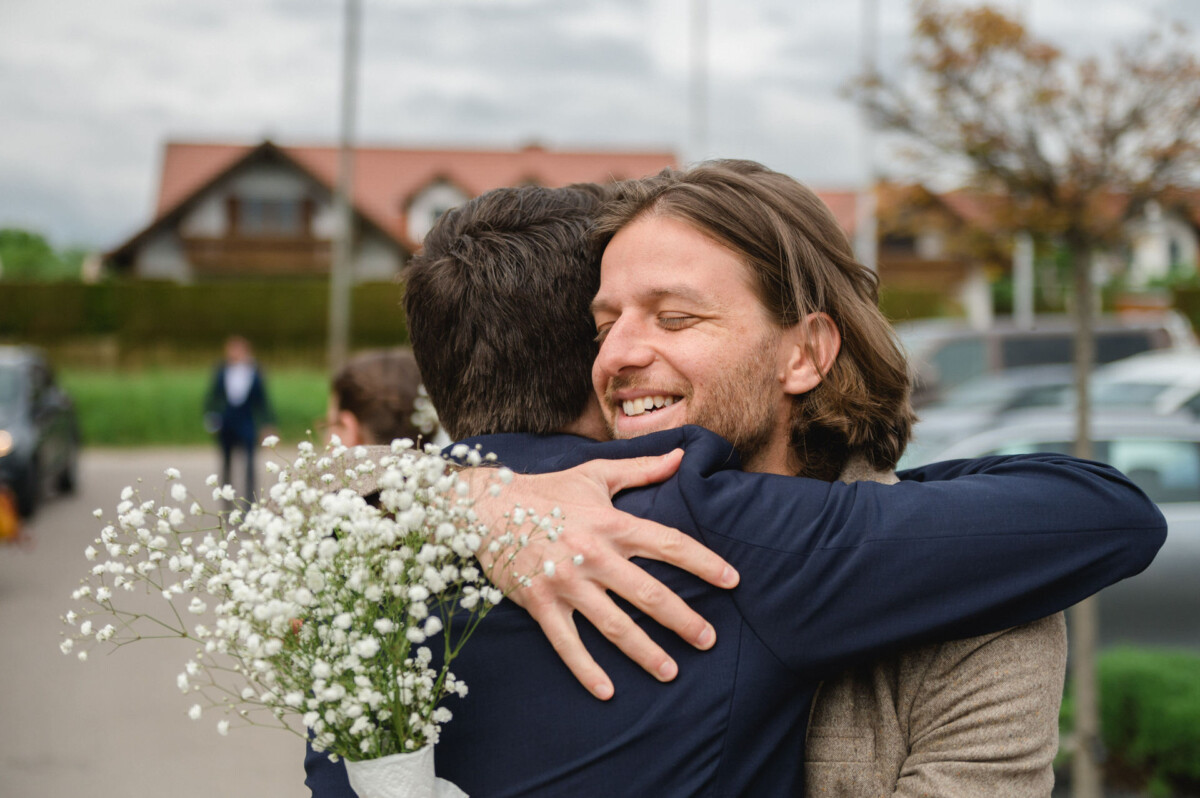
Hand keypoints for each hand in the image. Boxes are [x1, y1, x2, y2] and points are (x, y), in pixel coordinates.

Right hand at [467, 449, 739, 699]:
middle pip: (648, 593)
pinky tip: (607, 691)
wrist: (487, 507)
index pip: (668, 543)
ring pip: (614, 624)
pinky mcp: (541, 603)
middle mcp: (594, 555)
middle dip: (683, 619)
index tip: (732, 580)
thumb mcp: (595, 474)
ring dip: (645, 651)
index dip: (703, 562)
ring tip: (671, 671)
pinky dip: (586, 669)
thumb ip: (641, 470)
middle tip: (708, 640)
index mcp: (612, 523)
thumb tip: (680, 456)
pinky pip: (567, 643)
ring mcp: (567, 582)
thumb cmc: (547, 490)